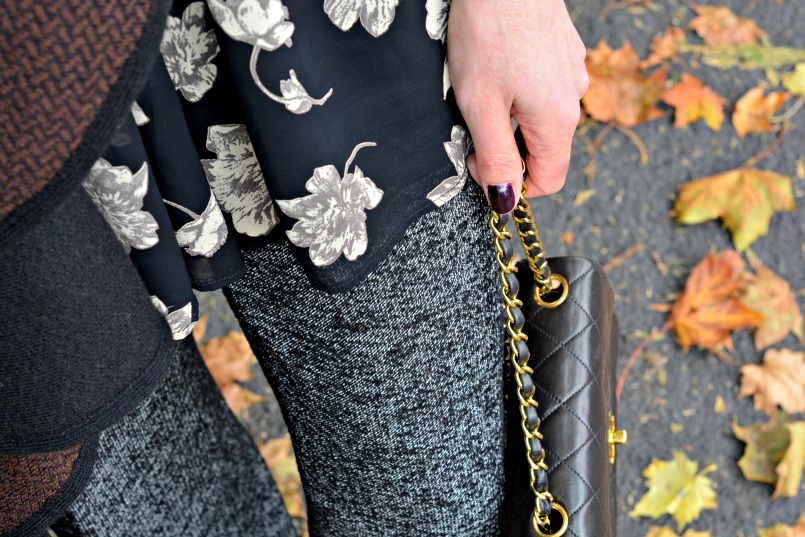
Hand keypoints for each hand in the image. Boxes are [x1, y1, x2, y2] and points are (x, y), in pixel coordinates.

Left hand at [447, 0, 587, 212]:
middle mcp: (573, 98)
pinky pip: (543, 88)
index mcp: (558, 120)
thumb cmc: (489, 31)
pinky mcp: (562, 51)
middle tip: (472, 122)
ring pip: (541, 118)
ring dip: (510, 117)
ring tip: (483, 86)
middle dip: (507, 147)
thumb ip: (495, 158)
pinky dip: (519, 90)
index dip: (512, 184)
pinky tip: (498, 65)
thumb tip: (505, 200)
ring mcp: (571, 71)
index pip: (549, 180)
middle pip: (543, 149)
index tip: (480, 163)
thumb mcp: (481, 106)